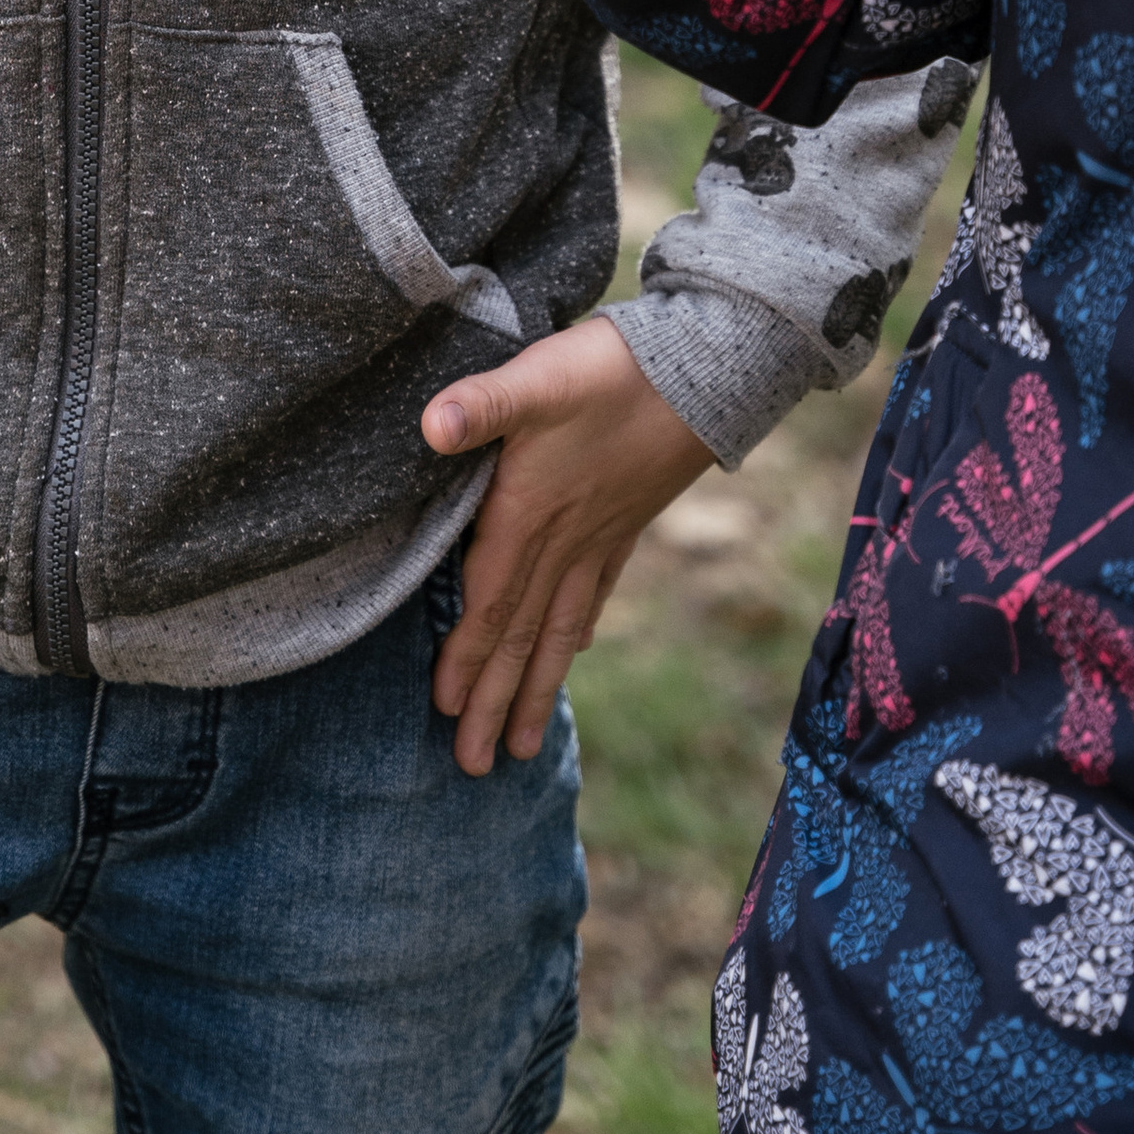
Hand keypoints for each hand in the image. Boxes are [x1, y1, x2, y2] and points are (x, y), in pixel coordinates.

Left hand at [425, 313, 714, 773]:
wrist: (704, 366)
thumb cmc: (612, 371)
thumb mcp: (540, 377)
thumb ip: (483, 404)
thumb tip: (429, 425)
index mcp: (529, 513)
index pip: (489, 602)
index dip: (467, 657)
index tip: (448, 714)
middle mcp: (563, 538)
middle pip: (522, 634)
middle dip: (498, 702)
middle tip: (476, 766)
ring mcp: (599, 535)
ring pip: (559, 628)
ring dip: (537, 687)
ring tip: (525, 744)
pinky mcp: (624, 520)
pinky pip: (595, 592)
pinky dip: (577, 629)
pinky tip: (575, 649)